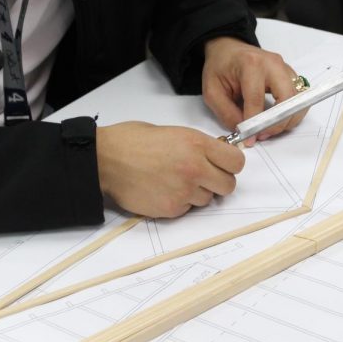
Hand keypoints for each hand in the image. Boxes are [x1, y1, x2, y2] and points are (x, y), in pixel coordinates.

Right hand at [97, 121, 244, 217]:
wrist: (105, 160)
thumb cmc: (132, 141)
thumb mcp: (173, 132)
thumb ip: (197, 146)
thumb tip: (213, 156)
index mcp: (196, 144)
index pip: (237, 162)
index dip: (230, 164)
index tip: (224, 164)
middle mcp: (194, 168)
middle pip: (228, 185)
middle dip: (218, 182)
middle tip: (203, 176)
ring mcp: (183, 191)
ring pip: (207, 199)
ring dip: (196, 193)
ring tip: (173, 180)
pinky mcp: (171, 208)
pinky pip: (187, 208)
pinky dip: (179, 202)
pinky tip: (162, 189)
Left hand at [202, 36, 304, 145]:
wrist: (228, 50)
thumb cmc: (220, 67)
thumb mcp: (212, 91)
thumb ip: (227, 113)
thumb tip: (245, 133)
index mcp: (251, 64)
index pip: (257, 99)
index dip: (255, 123)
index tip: (250, 138)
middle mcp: (273, 64)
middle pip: (287, 98)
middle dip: (278, 123)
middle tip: (263, 134)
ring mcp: (285, 68)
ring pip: (298, 100)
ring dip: (287, 120)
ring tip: (269, 129)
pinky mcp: (291, 75)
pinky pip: (299, 99)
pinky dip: (291, 113)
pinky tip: (276, 120)